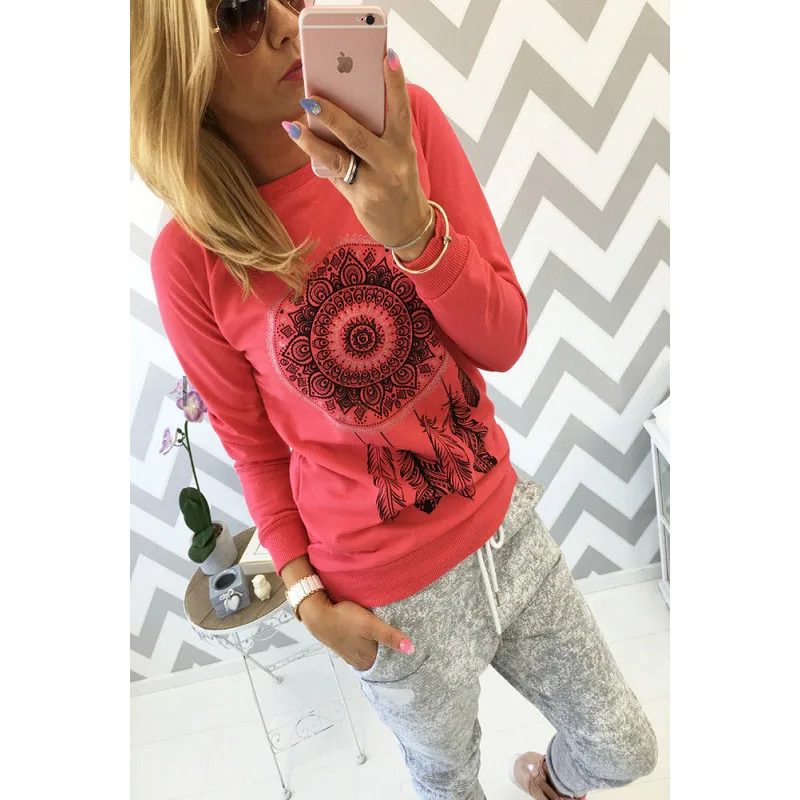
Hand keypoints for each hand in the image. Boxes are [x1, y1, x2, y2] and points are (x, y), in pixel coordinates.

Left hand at [283, 51, 433, 260]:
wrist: (408, 227)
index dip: (395, 83)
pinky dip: (318, 159)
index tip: (387, 56)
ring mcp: (375, 183)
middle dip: (332, 115)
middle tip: (309, 98)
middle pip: (358, 135)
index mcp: (403, 145)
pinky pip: (335, 175)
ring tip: (293, 125)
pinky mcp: (361, 200)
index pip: (401, 110)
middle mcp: (391, 163)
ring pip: (339, 158)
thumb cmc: (398, 183)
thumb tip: (334, 116)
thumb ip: (373, 137)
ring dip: (312, 141)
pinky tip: (302, 142)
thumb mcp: (396, 157)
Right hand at [298, 591, 413, 671]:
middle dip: (393, 655)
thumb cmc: (345, 619)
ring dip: (381, 651)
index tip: (414, 652)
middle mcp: (361, 662)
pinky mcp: (346, 648)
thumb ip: (390, 636)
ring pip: (373, 657)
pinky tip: (372, 640)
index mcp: (369, 659)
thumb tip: (410, 649)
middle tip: (406, 645)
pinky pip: (363, 652)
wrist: (319, 616)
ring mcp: (352, 656)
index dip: (402, 658)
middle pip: (382, 661)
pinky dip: (370, 648)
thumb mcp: (370, 624)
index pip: (392, 664)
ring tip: (392, 642)